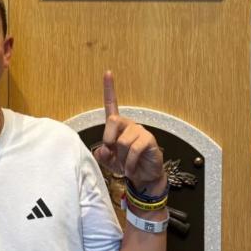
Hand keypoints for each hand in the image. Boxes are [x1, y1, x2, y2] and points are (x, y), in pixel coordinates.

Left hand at [94, 71, 165, 194]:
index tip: (108, 73)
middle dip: (109, 140)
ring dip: (121, 158)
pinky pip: (134, 149)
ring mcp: (140, 131)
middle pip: (112, 121)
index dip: (109, 89)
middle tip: (114, 154)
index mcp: (118, 127)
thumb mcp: (108, 161)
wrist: (144, 177)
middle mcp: (129, 125)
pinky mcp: (149, 140)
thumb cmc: (126, 165)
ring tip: (126, 164)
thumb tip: (103, 149)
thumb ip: (101, 154)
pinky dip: (129, 163)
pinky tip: (132, 168)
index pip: (112, 105)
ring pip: (122, 141)